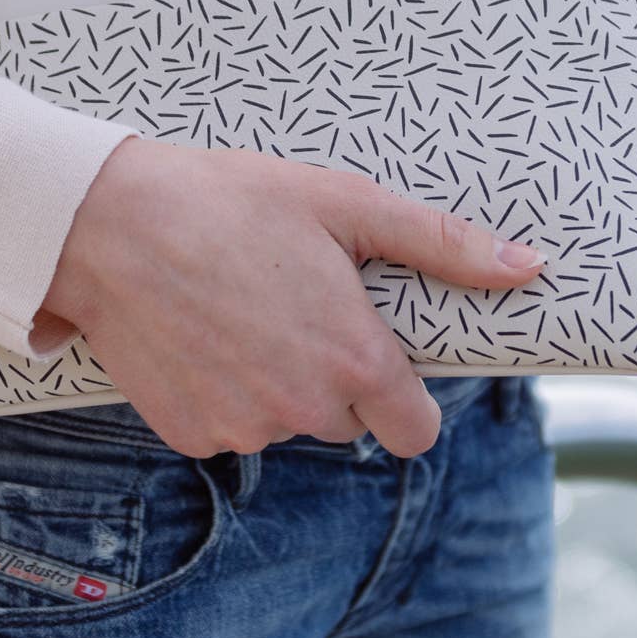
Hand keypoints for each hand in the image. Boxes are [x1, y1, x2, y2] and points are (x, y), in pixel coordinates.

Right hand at [35, 135, 546, 458]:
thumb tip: (528, 267)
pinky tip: (201, 335)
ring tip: (240, 310)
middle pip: (347, 422)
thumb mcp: (347, 205)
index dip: (405, 398)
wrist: (108, 224)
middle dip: (333, 378)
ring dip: (275, 384)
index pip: (416, 431)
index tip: (378, 360)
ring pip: (283, 423)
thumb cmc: (231, 203)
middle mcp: (303, 411)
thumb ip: (443, 244)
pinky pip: (227, 426)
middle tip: (295, 307)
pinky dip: (221, 392)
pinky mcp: (189, 434)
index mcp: (355, 363)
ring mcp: (242, 428)